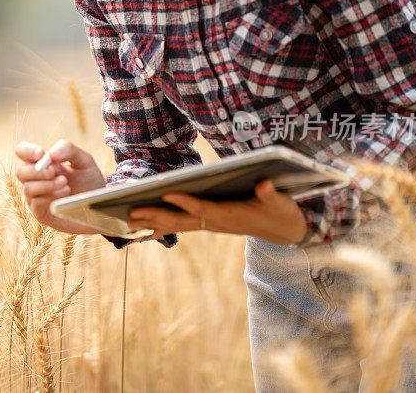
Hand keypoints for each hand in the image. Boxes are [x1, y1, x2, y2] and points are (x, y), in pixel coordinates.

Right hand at [14, 140, 106, 234]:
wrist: (100, 206)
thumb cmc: (89, 181)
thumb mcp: (84, 161)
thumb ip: (68, 150)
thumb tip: (50, 154)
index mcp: (42, 163)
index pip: (22, 151)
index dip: (27, 150)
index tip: (42, 154)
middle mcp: (35, 180)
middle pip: (20, 171)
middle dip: (37, 170)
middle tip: (54, 171)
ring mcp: (36, 198)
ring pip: (28, 188)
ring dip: (47, 184)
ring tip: (65, 184)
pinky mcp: (41, 214)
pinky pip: (36, 204)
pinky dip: (50, 197)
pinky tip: (65, 193)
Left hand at [127, 179, 308, 244]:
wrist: (285, 232)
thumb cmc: (281, 213)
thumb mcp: (280, 202)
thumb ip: (271, 194)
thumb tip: (264, 184)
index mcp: (230, 215)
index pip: (204, 208)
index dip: (185, 202)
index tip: (166, 194)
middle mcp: (217, 223)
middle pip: (182, 220)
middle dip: (156, 215)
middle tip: (132, 213)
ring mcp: (212, 225)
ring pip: (179, 224)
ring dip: (154, 222)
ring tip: (130, 221)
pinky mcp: (211, 224)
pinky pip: (184, 226)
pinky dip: (165, 227)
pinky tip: (148, 230)